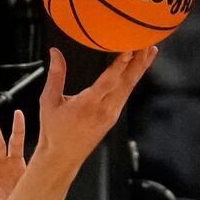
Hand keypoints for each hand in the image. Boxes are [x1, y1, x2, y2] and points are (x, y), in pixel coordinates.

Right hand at [32, 46, 156, 166]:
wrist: (62, 157)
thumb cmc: (54, 131)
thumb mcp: (49, 102)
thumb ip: (55, 75)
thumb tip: (55, 52)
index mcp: (87, 105)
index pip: (108, 82)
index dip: (120, 66)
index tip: (129, 50)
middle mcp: (103, 110)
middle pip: (126, 82)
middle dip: (138, 61)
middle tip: (147, 41)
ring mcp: (111, 114)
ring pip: (129, 87)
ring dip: (140, 67)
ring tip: (150, 49)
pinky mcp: (113, 117)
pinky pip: (126, 93)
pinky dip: (134, 78)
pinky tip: (139, 67)